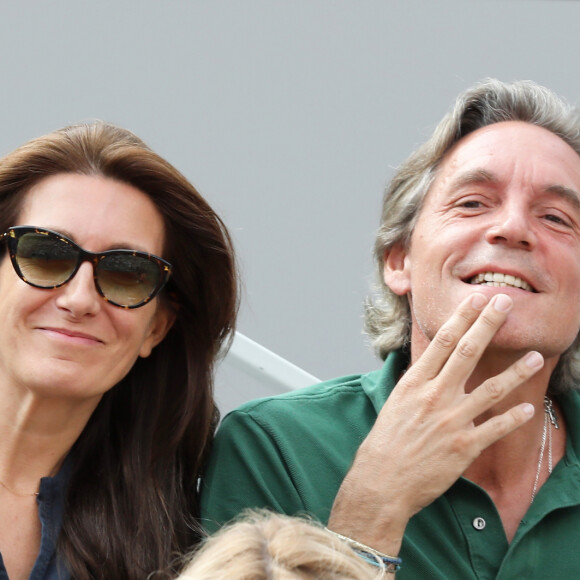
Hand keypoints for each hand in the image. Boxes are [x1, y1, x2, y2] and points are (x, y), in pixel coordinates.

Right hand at [327, 293, 541, 553]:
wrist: (382, 480)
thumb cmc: (386, 441)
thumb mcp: (395, 402)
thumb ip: (417, 383)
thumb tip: (431, 367)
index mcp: (414, 382)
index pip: (442, 341)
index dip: (462, 318)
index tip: (476, 300)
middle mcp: (434, 396)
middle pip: (466, 352)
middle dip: (487, 325)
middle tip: (504, 303)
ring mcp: (451, 420)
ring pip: (490, 389)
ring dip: (516, 371)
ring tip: (535, 356)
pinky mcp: (464, 446)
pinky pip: (495, 428)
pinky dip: (512, 417)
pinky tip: (527, 408)